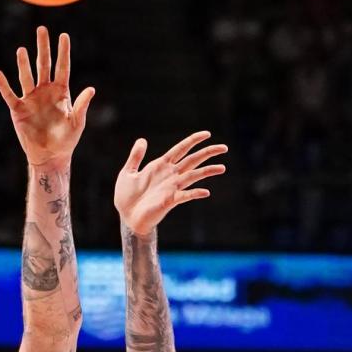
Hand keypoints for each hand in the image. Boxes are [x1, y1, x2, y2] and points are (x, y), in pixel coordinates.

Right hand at [0, 26, 94, 165]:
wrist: (50, 155)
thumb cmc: (66, 140)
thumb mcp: (77, 122)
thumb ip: (82, 105)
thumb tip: (91, 89)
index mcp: (61, 92)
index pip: (62, 67)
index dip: (63, 52)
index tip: (63, 35)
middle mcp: (45, 91)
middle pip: (43, 65)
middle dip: (43, 47)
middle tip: (41, 29)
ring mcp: (31, 99)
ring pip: (26, 76)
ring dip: (24, 63)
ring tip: (21, 50)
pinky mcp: (18, 110)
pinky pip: (10, 95)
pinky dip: (4, 85)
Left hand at [113, 131, 227, 235]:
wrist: (127, 217)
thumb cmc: (126, 197)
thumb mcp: (128, 172)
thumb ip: (136, 156)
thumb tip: (143, 139)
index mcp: (160, 166)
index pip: (181, 149)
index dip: (193, 141)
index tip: (207, 134)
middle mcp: (170, 175)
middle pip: (193, 160)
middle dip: (208, 153)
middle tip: (224, 147)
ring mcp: (171, 187)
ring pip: (193, 176)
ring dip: (207, 171)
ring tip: (222, 167)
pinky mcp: (169, 201)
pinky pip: (185, 196)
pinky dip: (195, 193)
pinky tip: (205, 192)